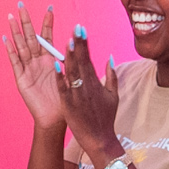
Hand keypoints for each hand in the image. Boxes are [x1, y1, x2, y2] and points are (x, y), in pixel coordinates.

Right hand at [4, 5, 66, 132]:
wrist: (55, 118)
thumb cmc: (65, 100)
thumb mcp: (71, 78)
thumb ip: (70, 61)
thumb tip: (76, 43)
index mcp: (50, 59)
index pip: (47, 36)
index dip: (48, 23)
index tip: (49, 8)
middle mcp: (38, 61)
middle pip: (30, 37)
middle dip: (26, 21)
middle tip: (21, 4)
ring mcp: (28, 69)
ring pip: (21, 46)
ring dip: (16, 32)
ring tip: (10, 17)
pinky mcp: (22, 79)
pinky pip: (15, 62)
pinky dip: (10, 50)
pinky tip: (6, 39)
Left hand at [56, 25, 120, 161]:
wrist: (100, 139)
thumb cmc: (105, 118)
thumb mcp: (113, 95)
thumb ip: (111, 75)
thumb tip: (109, 57)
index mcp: (95, 82)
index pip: (88, 58)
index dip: (84, 43)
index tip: (80, 29)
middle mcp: (87, 86)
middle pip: (81, 61)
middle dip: (77, 44)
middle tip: (75, 28)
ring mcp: (78, 95)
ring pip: (72, 73)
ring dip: (69, 57)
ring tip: (67, 41)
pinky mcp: (69, 105)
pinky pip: (63, 89)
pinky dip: (60, 77)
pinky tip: (55, 65)